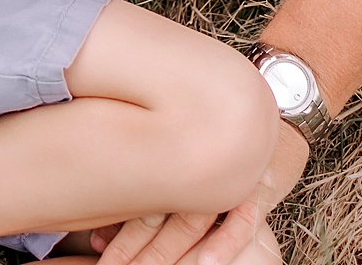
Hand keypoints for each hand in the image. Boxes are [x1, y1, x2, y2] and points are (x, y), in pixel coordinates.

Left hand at [93, 124, 304, 264]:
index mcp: (172, 150)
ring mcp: (226, 176)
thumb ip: (149, 158)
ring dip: (169, 251)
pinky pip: (243, 218)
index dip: (117, 227)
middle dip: (133, 247)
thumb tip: (102, 191)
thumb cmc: (212, 127)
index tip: (96, 248)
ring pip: (193, 221)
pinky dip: (225, 242)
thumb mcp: (178, 134)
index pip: (140, 197)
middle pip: (160, 214)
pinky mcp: (257, 186)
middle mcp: (196, 164)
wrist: (265, 109)